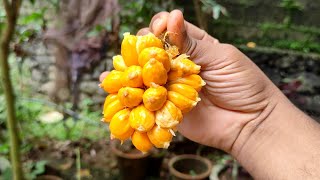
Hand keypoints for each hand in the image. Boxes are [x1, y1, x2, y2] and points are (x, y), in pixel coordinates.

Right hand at [137, 10, 280, 152]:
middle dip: (144, 46)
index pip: (167, 29)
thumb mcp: (221, 57)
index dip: (159, 25)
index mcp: (192, 46)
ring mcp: (169, 86)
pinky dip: (135, 93)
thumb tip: (172, 16)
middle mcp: (177, 64)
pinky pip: (147, 99)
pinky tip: (123, 86)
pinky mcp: (166, 106)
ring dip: (135, 68)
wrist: (250, 123)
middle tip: (147, 52)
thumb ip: (192, 43)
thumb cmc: (243, 85)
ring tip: (133, 67)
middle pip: (150, 49)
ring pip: (144, 73)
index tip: (159, 28)